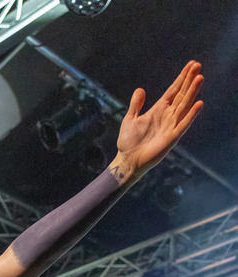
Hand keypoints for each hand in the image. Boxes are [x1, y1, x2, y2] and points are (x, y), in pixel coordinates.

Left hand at [116, 61, 203, 178]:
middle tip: (198, 65)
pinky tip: (199, 104)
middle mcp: (167, 116)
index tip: (191, 64)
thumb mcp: (130, 119)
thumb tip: (140, 89)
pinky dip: (191, 115)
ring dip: (192, 93)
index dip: (182, 78)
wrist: (127, 161)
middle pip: (181, 95)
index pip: (173, 90)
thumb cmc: (128, 142)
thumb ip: (136, 105)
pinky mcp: (172, 138)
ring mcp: (171, 126)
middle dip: (189, 81)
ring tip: (200, 78)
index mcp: (158, 109)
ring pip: (184, 106)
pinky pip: (184, 124)